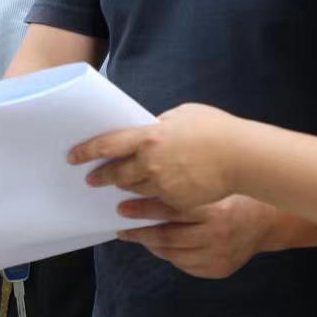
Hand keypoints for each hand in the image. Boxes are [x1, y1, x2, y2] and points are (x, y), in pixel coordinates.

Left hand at [70, 103, 241, 209]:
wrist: (242, 156)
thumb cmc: (215, 129)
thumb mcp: (183, 114)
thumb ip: (161, 124)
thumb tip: (149, 128)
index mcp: (148, 137)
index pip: (107, 144)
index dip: (88, 151)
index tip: (74, 156)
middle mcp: (150, 162)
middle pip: (116, 172)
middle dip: (102, 176)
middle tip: (92, 179)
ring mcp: (162, 185)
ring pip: (134, 189)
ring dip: (124, 188)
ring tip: (117, 188)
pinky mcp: (176, 201)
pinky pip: (156, 202)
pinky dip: (148, 200)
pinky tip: (144, 201)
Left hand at [112, 194, 280, 278]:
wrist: (269, 221)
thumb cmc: (238, 194)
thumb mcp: (215, 184)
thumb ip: (186, 184)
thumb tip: (146, 183)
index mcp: (216, 211)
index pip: (171, 212)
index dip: (144, 210)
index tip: (123, 207)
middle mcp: (217, 236)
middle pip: (168, 237)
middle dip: (141, 232)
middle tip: (123, 225)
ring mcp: (218, 257)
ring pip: (173, 254)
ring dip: (151, 245)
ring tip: (136, 235)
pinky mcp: (218, 270)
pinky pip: (185, 265)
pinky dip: (169, 255)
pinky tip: (159, 245)